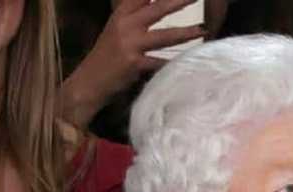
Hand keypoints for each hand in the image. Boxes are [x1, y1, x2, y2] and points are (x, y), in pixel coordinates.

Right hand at [76, 0, 203, 97]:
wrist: (89, 81)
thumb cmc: (108, 56)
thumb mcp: (118, 29)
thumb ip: (137, 16)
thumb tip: (158, 5)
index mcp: (121, 14)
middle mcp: (125, 25)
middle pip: (157, 9)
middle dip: (179, 2)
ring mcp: (130, 44)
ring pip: (164, 36)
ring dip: (186, 33)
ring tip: (203, 30)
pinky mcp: (134, 64)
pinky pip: (161, 63)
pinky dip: (175, 63)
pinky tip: (190, 62)